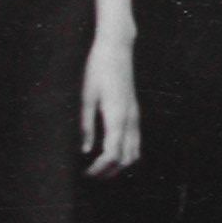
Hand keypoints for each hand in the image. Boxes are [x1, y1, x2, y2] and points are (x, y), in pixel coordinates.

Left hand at [80, 32, 139, 177]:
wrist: (117, 47)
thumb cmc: (98, 69)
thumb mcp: (86, 96)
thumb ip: (86, 125)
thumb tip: (85, 151)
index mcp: (117, 116)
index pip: (112, 154)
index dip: (100, 169)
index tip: (85, 174)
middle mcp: (130, 119)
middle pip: (127, 159)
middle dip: (110, 172)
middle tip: (90, 175)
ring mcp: (135, 115)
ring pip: (135, 152)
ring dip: (119, 165)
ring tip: (100, 168)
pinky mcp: (135, 111)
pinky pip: (135, 141)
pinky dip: (125, 154)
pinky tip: (110, 152)